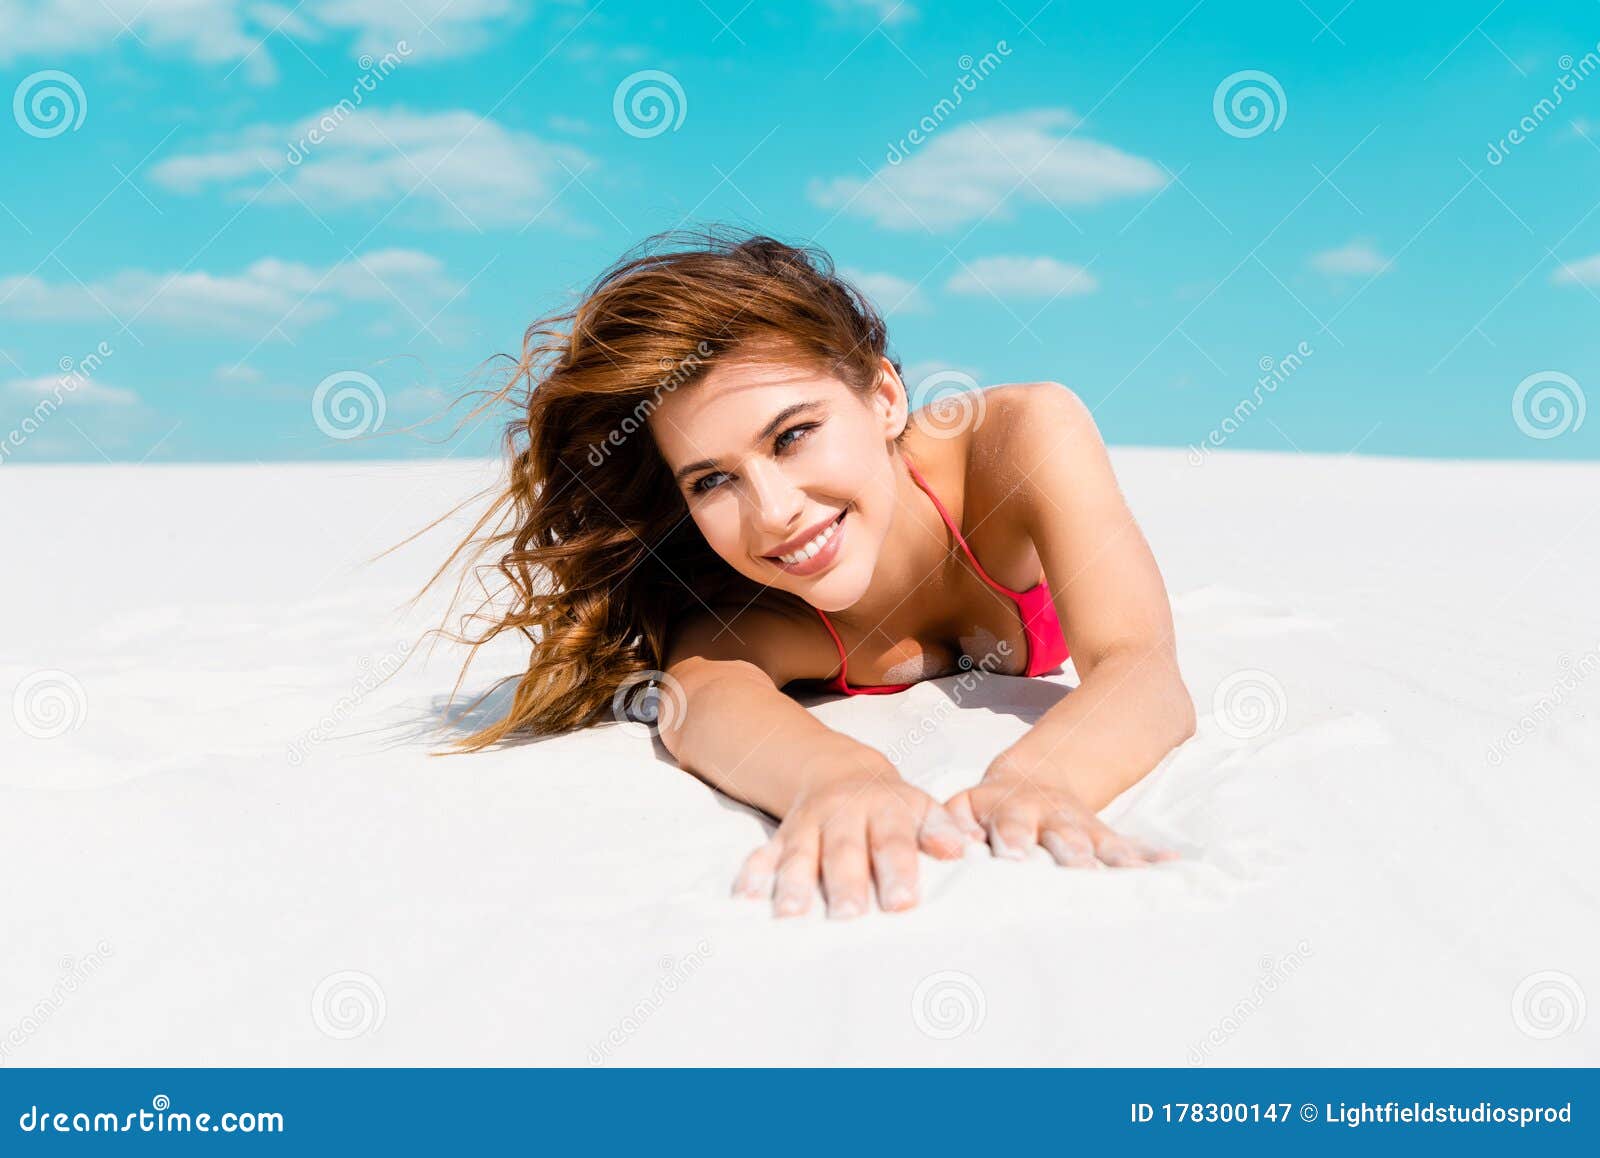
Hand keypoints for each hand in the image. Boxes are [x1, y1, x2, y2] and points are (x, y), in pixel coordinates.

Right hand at [732, 765, 972, 918]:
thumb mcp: (920, 807)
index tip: (903, 902)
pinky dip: (754, 874)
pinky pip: (764, 853)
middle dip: (846, 883)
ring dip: (795, 883)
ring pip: (801, 853)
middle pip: (845, 850)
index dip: (898, 868)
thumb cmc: (891, 806)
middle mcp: (844, 813)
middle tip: (849, 915)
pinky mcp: (782, 835)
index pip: (893, 839)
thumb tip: (962, 849)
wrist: (838, 772)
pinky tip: (746, 898)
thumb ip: (940, 829)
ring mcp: (809, 824)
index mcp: (885, 807)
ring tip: (792, 914)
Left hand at [944, 769, 1176, 868]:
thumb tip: (950, 851)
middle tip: (1080, 869)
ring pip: (1099, 843)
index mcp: (1007, 810)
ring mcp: (1079, 826)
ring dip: (1115, 860)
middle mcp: (1047, 817)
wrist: (1031, 783)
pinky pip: (1129, 847)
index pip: (1008, 823)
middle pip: (1061, 834)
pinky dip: (1150, 858)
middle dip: (1071, 852)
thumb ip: (955, 828)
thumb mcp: (963, 809)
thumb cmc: (987, 811)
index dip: (1012, 837)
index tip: (1014, 855)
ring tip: (1135, 876)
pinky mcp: (1103, 837)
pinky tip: (1173, 866)